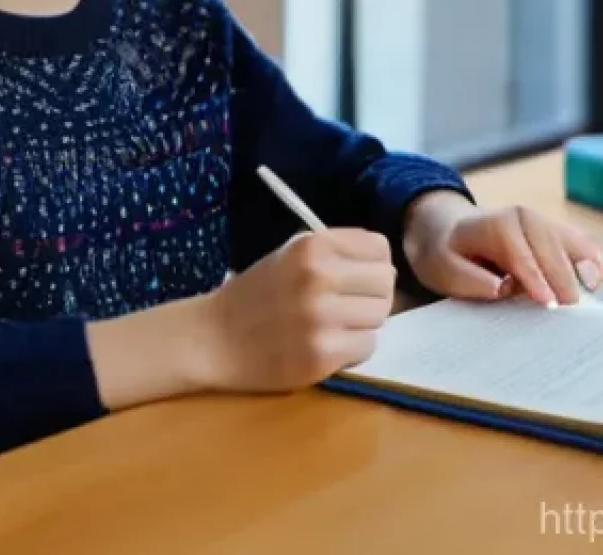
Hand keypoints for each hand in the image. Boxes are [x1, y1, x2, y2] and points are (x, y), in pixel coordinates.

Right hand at [196, 229, 395, 392]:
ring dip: (363, 322)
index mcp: (312, 246)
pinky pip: (367, 346)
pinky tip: (327, 343)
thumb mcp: (290, 254)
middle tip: (348, 303)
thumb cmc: (257, 292)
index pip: (379, 248)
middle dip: (372, 294)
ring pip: (380, 317)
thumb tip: (387, 267)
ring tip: (335, 323)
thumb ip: (336, 252)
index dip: (373, 262)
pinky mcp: (322, 356)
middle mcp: (319, 278)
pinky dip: (353, 348)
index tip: (358, 274)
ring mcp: (321, 319)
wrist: (215, 337)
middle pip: (385, 283)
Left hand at [402, 191, 602, 306]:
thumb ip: (470, 279)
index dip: (535, 278)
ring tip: (594, 293)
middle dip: (563, 279)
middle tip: (572, 312)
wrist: (448, 231)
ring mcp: (544, 223)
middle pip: (552, 248)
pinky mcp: (557, 233)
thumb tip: (502, 288)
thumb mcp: (443, 269)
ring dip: (586, 268)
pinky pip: (582, 245)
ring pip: (573, 243)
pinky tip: (598, 281)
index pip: (520, 254)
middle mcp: (524, 217)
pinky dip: (593, 261)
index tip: (548, 303)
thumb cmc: (447, 255)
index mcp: (495, 224)